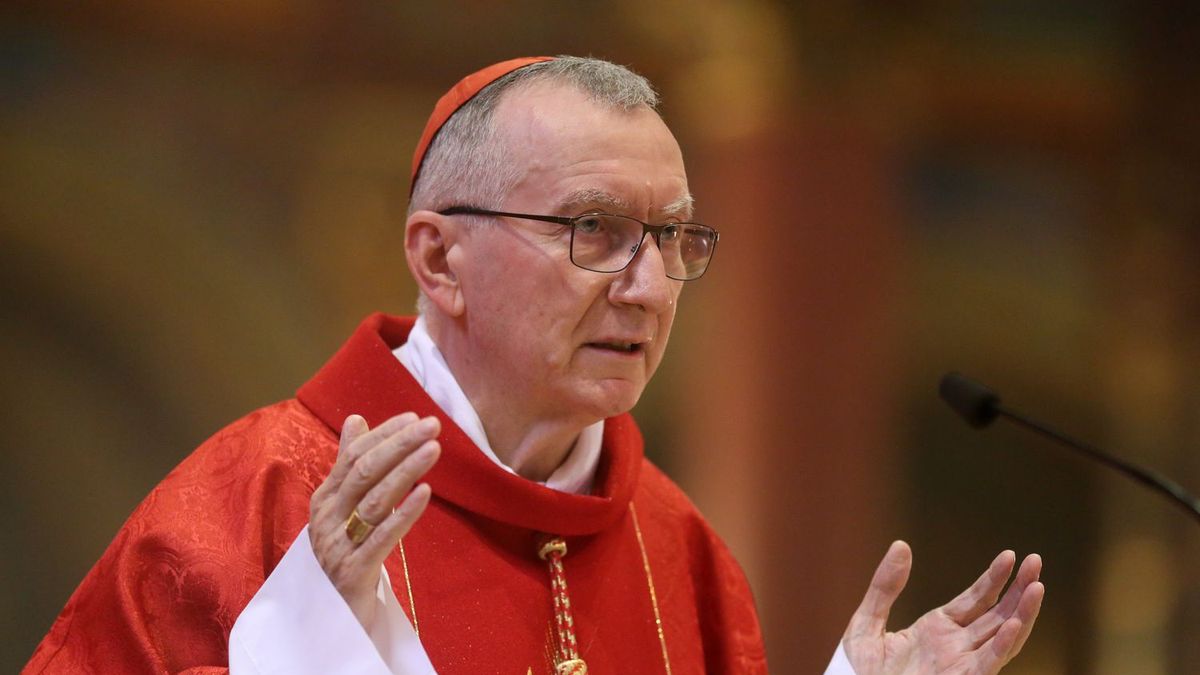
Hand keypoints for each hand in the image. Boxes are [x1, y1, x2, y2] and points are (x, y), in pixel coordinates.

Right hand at [309, 413, 440, 628]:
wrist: (331, 619)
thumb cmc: (345, 554)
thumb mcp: (343, 508)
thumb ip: (348, 464)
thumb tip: (357, 418)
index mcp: (324, 499)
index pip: (353, 456)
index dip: (383, 434)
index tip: (414, 417)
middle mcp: (326, 519)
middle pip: (364, 473)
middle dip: (399, 445)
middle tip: (432, 425)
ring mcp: (337, 546)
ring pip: (374, 501)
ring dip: (406, 471)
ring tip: (435, 449)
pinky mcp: (353, 572)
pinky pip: (381, 538)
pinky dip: (404, 513)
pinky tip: (426, 493)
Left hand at [842, 541, 1043, 674]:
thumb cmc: (858, 669)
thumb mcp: (867, 621)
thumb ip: (885, 587)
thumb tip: (902, 545)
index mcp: (937, 629)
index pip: (975, 599)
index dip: (994, 578)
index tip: (1009, 555)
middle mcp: (955, 647)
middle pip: (996, 614)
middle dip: (1019, 589)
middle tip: (1036, 561)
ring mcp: (960, 665)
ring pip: (1002, 638)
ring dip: (1022, 614)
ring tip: (1038, 587)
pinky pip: (987, 663)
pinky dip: (1003, 646)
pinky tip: (1014, 625)